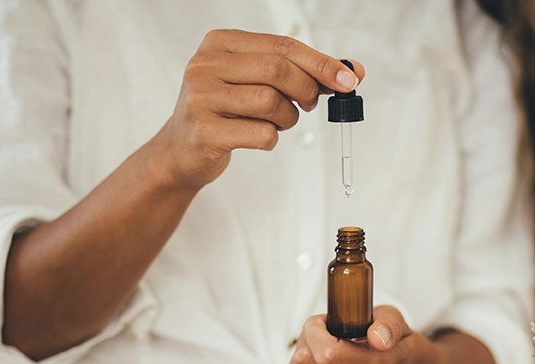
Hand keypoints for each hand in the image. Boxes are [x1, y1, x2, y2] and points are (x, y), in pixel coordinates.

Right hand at [152, 29, 364, 188]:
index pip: (282, 45)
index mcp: (219, 43)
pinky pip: (261, 134)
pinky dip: (271, 139)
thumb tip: (353, 72)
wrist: (181, 150)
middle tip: (309, 104)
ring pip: (271, 102)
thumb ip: (301, 73)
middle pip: (278, 70)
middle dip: (307, 90)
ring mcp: (201, 98)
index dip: (321, 63)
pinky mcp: (204, 132)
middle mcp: (205, 65)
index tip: (349, 80)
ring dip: (288, 118)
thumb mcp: (257, 82)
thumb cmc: (225, 112)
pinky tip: (258, 137)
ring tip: (278, 122)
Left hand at [285, 306, 427, 363]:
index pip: (328, 354)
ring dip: (300, 356)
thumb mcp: (394, 320)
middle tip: (322, 334)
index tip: (322, 321)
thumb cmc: (387, 342)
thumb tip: (377, 338)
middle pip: (305, 362)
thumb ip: (389, 325)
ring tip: (320, 350)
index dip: (315, 331)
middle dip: (306, 340)